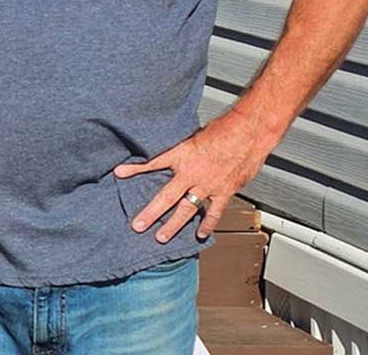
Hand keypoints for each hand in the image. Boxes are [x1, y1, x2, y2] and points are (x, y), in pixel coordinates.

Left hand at [115, 110, 271, 241]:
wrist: (248, 132)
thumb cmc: (223, 129)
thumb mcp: (193, 135)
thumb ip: (182, 150)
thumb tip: (171, 153)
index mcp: (181, 155)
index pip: (152, 163)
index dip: (134, 168)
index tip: (119, 173)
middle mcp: (192, 173)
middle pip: (166, 196)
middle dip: (151, 212)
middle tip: (138, 225)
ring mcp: (208, 185)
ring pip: (187, 209)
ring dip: (173, 225)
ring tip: (161, 237)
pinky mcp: (225, 191)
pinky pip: (214, 212)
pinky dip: (207, 224)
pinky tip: (201, 234)